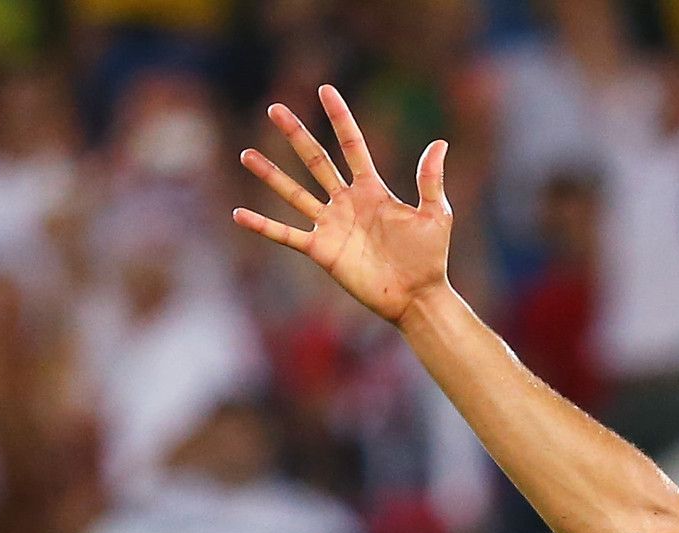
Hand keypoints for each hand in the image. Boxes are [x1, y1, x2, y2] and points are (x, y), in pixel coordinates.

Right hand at [234, 86, 451, 325]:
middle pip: (315, 161)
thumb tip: (439, 142)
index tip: (325, 90)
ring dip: (270, 174)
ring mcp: (331, 225)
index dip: (339, 118)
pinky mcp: (321, 250)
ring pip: (294, 192)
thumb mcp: (435, 214)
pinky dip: (263, 226)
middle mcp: (346, 201)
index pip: (352, 145)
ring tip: (246, 155)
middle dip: (296, 134)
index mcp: (372, 188)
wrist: (417, 297)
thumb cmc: (430, 257)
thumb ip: (430, 180)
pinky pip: (286, 235)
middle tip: (276, 108)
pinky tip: (239, 215)